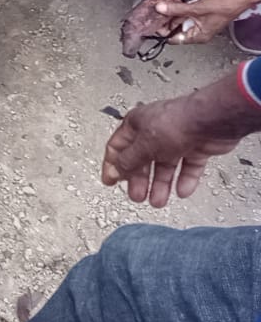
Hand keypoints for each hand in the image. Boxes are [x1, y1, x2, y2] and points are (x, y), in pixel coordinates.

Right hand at [101, 98, 238, 206]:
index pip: (117, 147)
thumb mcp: (143, 145)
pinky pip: (188, 168)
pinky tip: (181, 191)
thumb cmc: (177, 122)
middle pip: (142, 160)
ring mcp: (177, 140)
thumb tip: (116, 171)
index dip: (112, 165)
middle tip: (137, 196)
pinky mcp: (197, 148)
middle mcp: (155, 132)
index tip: (110, 181)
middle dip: (139, 180)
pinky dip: (184, 180)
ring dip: (160, 185)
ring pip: (165, 167)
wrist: (212, 121)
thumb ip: (128, 160)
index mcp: (137, 125)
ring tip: (158, 201)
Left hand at [157, 0, 246, 44]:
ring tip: (156, 8)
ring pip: (179, 19)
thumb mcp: (197, 8)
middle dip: (163, 22)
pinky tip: (167, 3)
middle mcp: (198, 30)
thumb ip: (177, 9)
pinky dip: (177, 8)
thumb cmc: (226, 5)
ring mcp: (199, 21)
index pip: (174, 39)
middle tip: (150, 14)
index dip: (162, 33)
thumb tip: (160, 9)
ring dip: (169, 14)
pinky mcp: (200, 11)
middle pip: (175, 29)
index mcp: (198, 36)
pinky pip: (185, 11)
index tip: (150, 25)